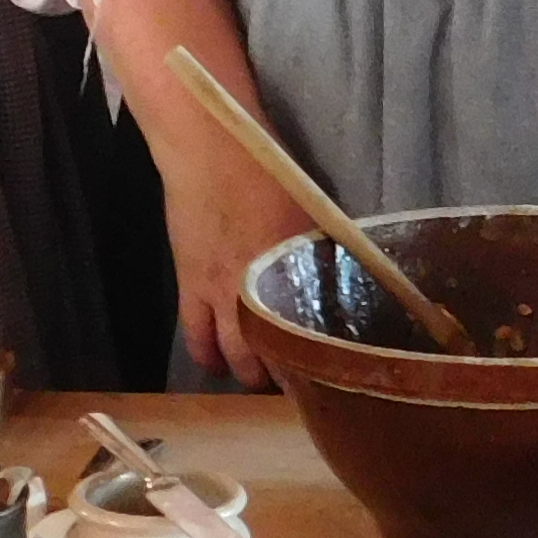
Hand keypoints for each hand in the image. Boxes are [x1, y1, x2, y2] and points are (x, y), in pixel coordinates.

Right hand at [154, 115, 309, 390]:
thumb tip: (347, 274)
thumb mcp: (309, 213)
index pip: (310, 333)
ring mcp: (221, 293)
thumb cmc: (268, 170)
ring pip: (233, 352)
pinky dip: (206, 355)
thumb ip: (322, 251)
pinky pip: (195, 334)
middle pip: (272, 352)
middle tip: (297, 386)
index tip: (331, 375)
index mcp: (296, 272)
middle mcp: (260, 291)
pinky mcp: (190, 286)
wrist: (210, 151)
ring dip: (246, 371)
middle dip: (284, 376)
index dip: (318, 361)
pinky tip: (215, 366)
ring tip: (258, 379)